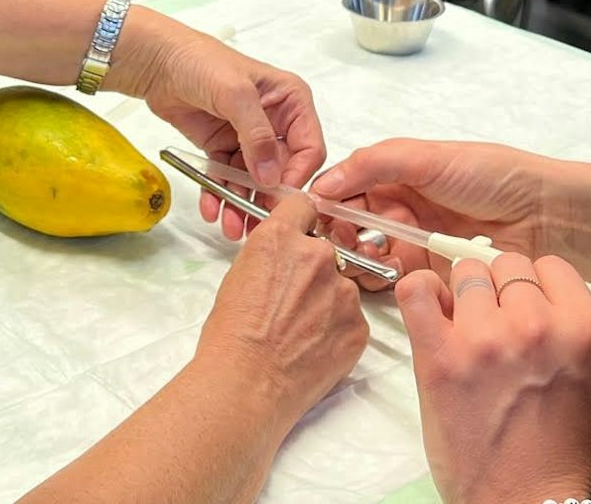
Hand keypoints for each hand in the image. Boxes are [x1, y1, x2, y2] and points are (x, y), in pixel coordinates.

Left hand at [109, 11, 326, 237]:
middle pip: (281, 170)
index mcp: (291, 101)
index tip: (281, 197)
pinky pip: (226, 177)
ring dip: (243, 204)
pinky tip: (212, 210)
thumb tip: (271, 176)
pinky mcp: (223, 147)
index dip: (298, 174)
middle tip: (257, 225)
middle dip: (268, 198)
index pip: (309, 146)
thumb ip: (257, 134)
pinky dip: (220, 195)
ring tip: (231, 228)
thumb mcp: (235, 93)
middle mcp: (275, 121)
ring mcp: (248, 136)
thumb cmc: (200, 62)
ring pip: (253, 180)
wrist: (156, 62)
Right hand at [194, 194, 368, 422]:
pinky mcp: (359, 327)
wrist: (246, 385)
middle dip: (312, 270)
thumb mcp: (238, 277)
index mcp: (281, 239)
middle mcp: (318, 257)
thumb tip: (283, 262)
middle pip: (325, 250)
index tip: (300, 233)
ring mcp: (344, 293)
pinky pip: (351, 319)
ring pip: (340, 287)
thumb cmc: (231, 338)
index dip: (300, 221)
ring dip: (327, 302)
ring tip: (299, 332)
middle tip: (291, 301)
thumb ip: (269, 257)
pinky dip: (336, 331)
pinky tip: (312, 348)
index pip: (303, 205)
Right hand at [311, 139, 555, 289]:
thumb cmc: (494, 176)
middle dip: (346, 235)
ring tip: (374, 256)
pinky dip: (395, 278)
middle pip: (356, 227)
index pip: (350, 189)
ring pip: (375, 256)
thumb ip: (374, 165)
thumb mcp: (429, 158)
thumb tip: (324, 183)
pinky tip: (399, 272)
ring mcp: (420, 242)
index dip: (333, 203)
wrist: (546, 213)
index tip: (324, 216)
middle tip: (348, 241)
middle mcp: (406, 208)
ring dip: (367, 258)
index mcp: (400, 175)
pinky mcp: (437, 274)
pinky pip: (404, 280)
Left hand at [399, 254, 590, 503]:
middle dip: (501, 289)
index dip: (537, 285)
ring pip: (465, 273)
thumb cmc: (567, 456)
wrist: (525, 502)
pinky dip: (422, 292)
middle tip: (497, 322)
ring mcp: (484, 338)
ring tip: (467, 329)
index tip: (527, 305)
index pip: (550, 266)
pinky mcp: (439, 355)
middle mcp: (535, 324)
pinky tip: (433, 310)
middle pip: (506, 265)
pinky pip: (417, 291)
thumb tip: (562, 309)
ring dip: (464, 296)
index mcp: (583, 329)